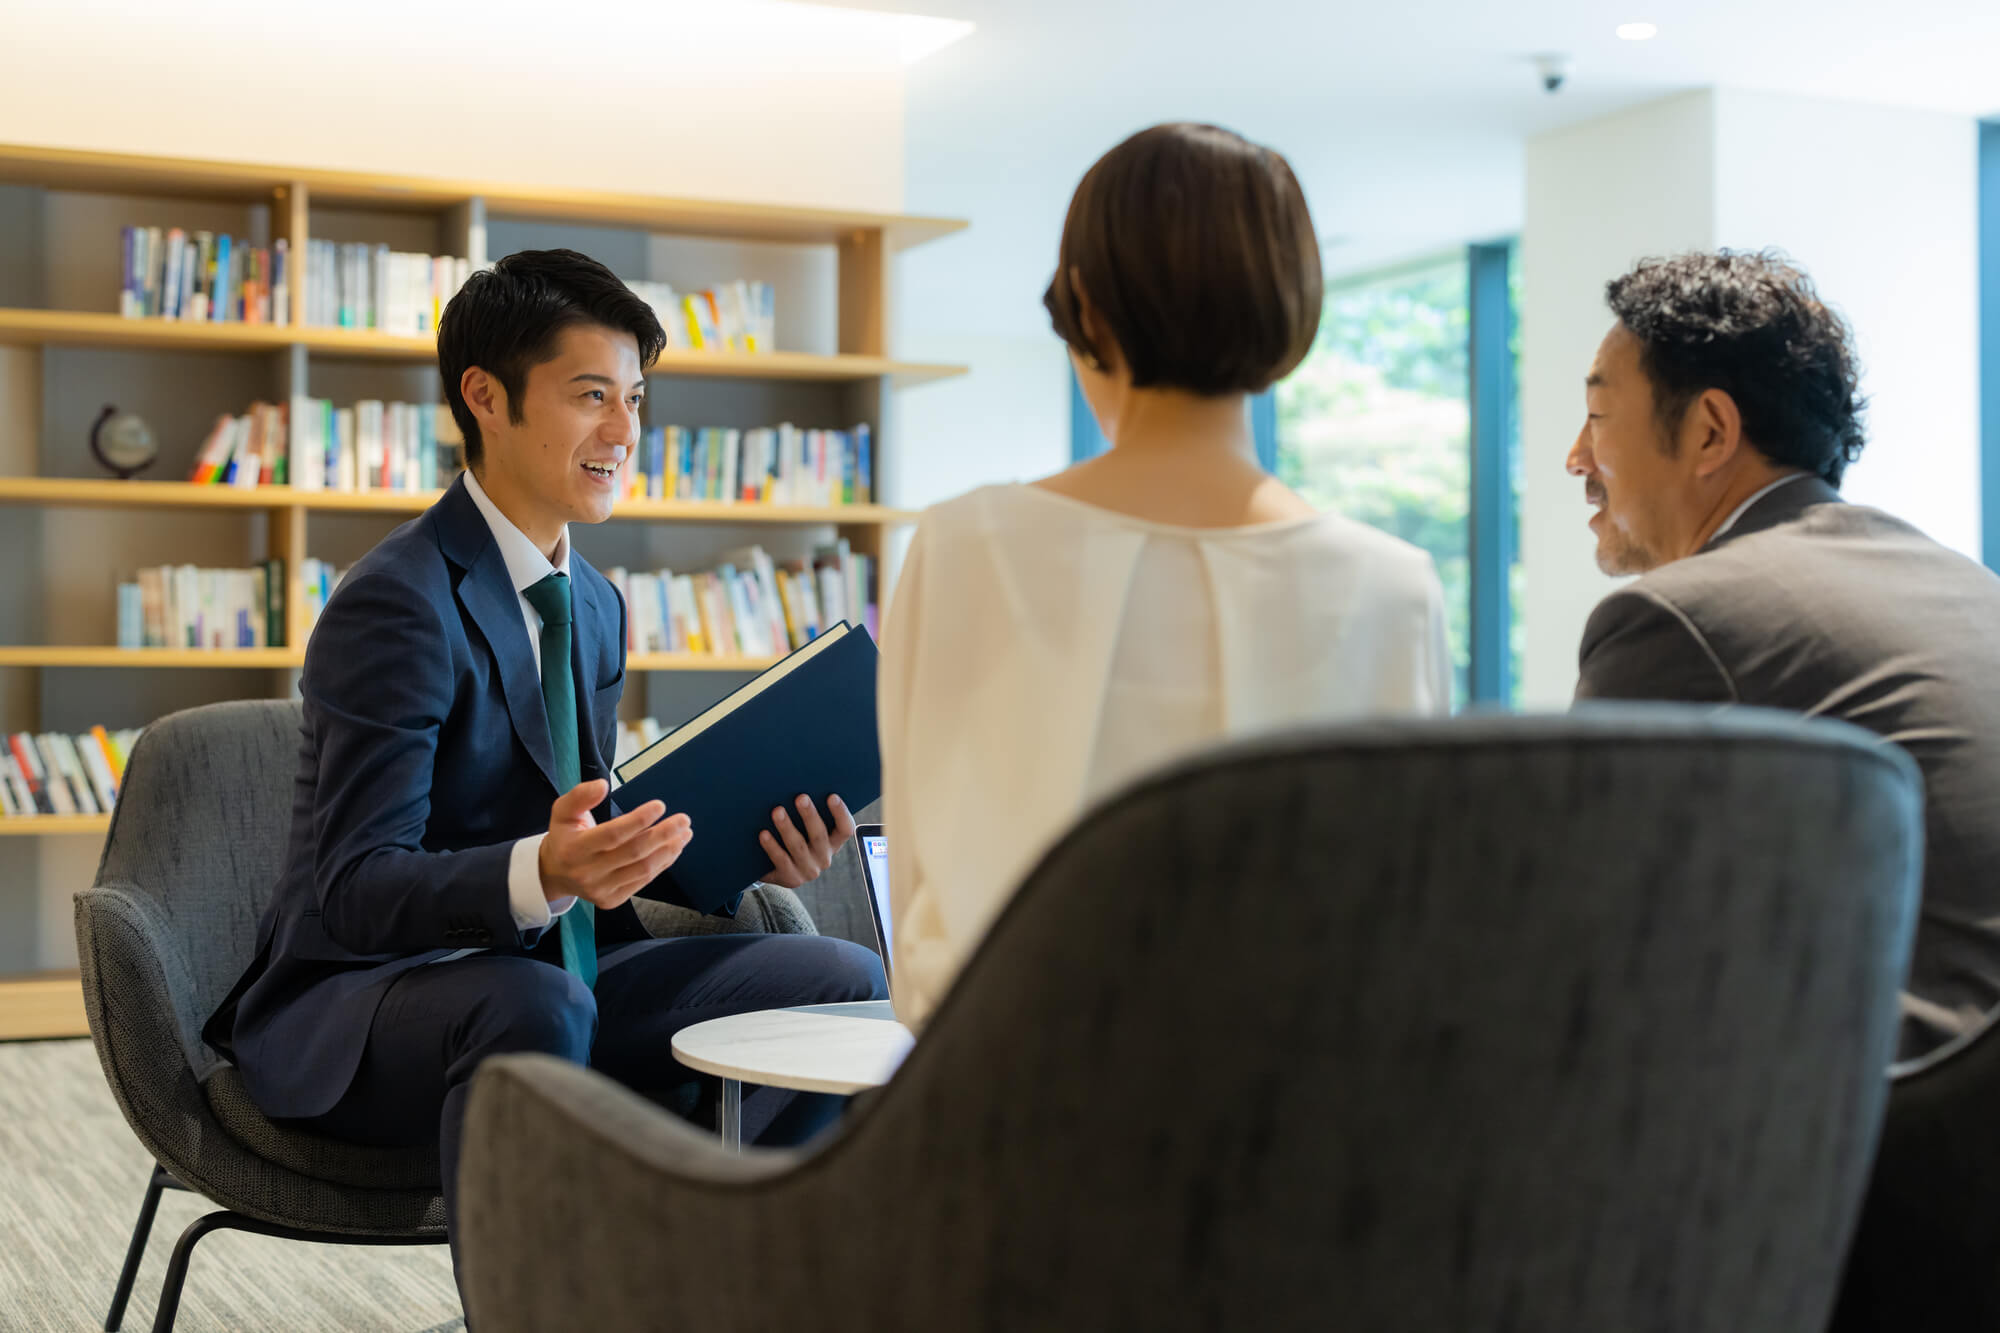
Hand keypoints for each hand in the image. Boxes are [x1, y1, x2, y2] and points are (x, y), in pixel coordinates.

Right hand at [538, 779, 690, 909]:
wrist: (554, 874)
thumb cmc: (564, 837)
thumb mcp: (562, 811)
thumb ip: (580, 795)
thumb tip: (603, 785)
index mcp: (575, 849)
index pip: (613, 834)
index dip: (639, 820)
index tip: (660, 805)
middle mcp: (588, 872)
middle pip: (634, 853)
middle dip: (663, 834)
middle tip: (684, 819)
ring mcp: (601, 890)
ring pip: (643, 870)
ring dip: (669, 850)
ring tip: (685, 833)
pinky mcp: (612, 900)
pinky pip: (643, 881)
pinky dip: (662, 863)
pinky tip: (673, 848)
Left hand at [759, 793, 856, 887]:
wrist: (777, 870)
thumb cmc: (794, 839)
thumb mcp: (806, 830)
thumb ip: (808, 814)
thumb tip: (796, 786)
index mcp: (834, 842)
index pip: (845, 829)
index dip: (840, 813)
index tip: (832, 796)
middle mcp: (824, 857)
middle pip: (819, 835)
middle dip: (810, 815)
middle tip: (800, 797)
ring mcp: (808, 869)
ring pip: (798, 846)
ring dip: (787, 827)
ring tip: (777, 811)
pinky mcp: (791, 878)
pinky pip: (781, 859)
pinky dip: (772, 846)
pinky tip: (764, 833)